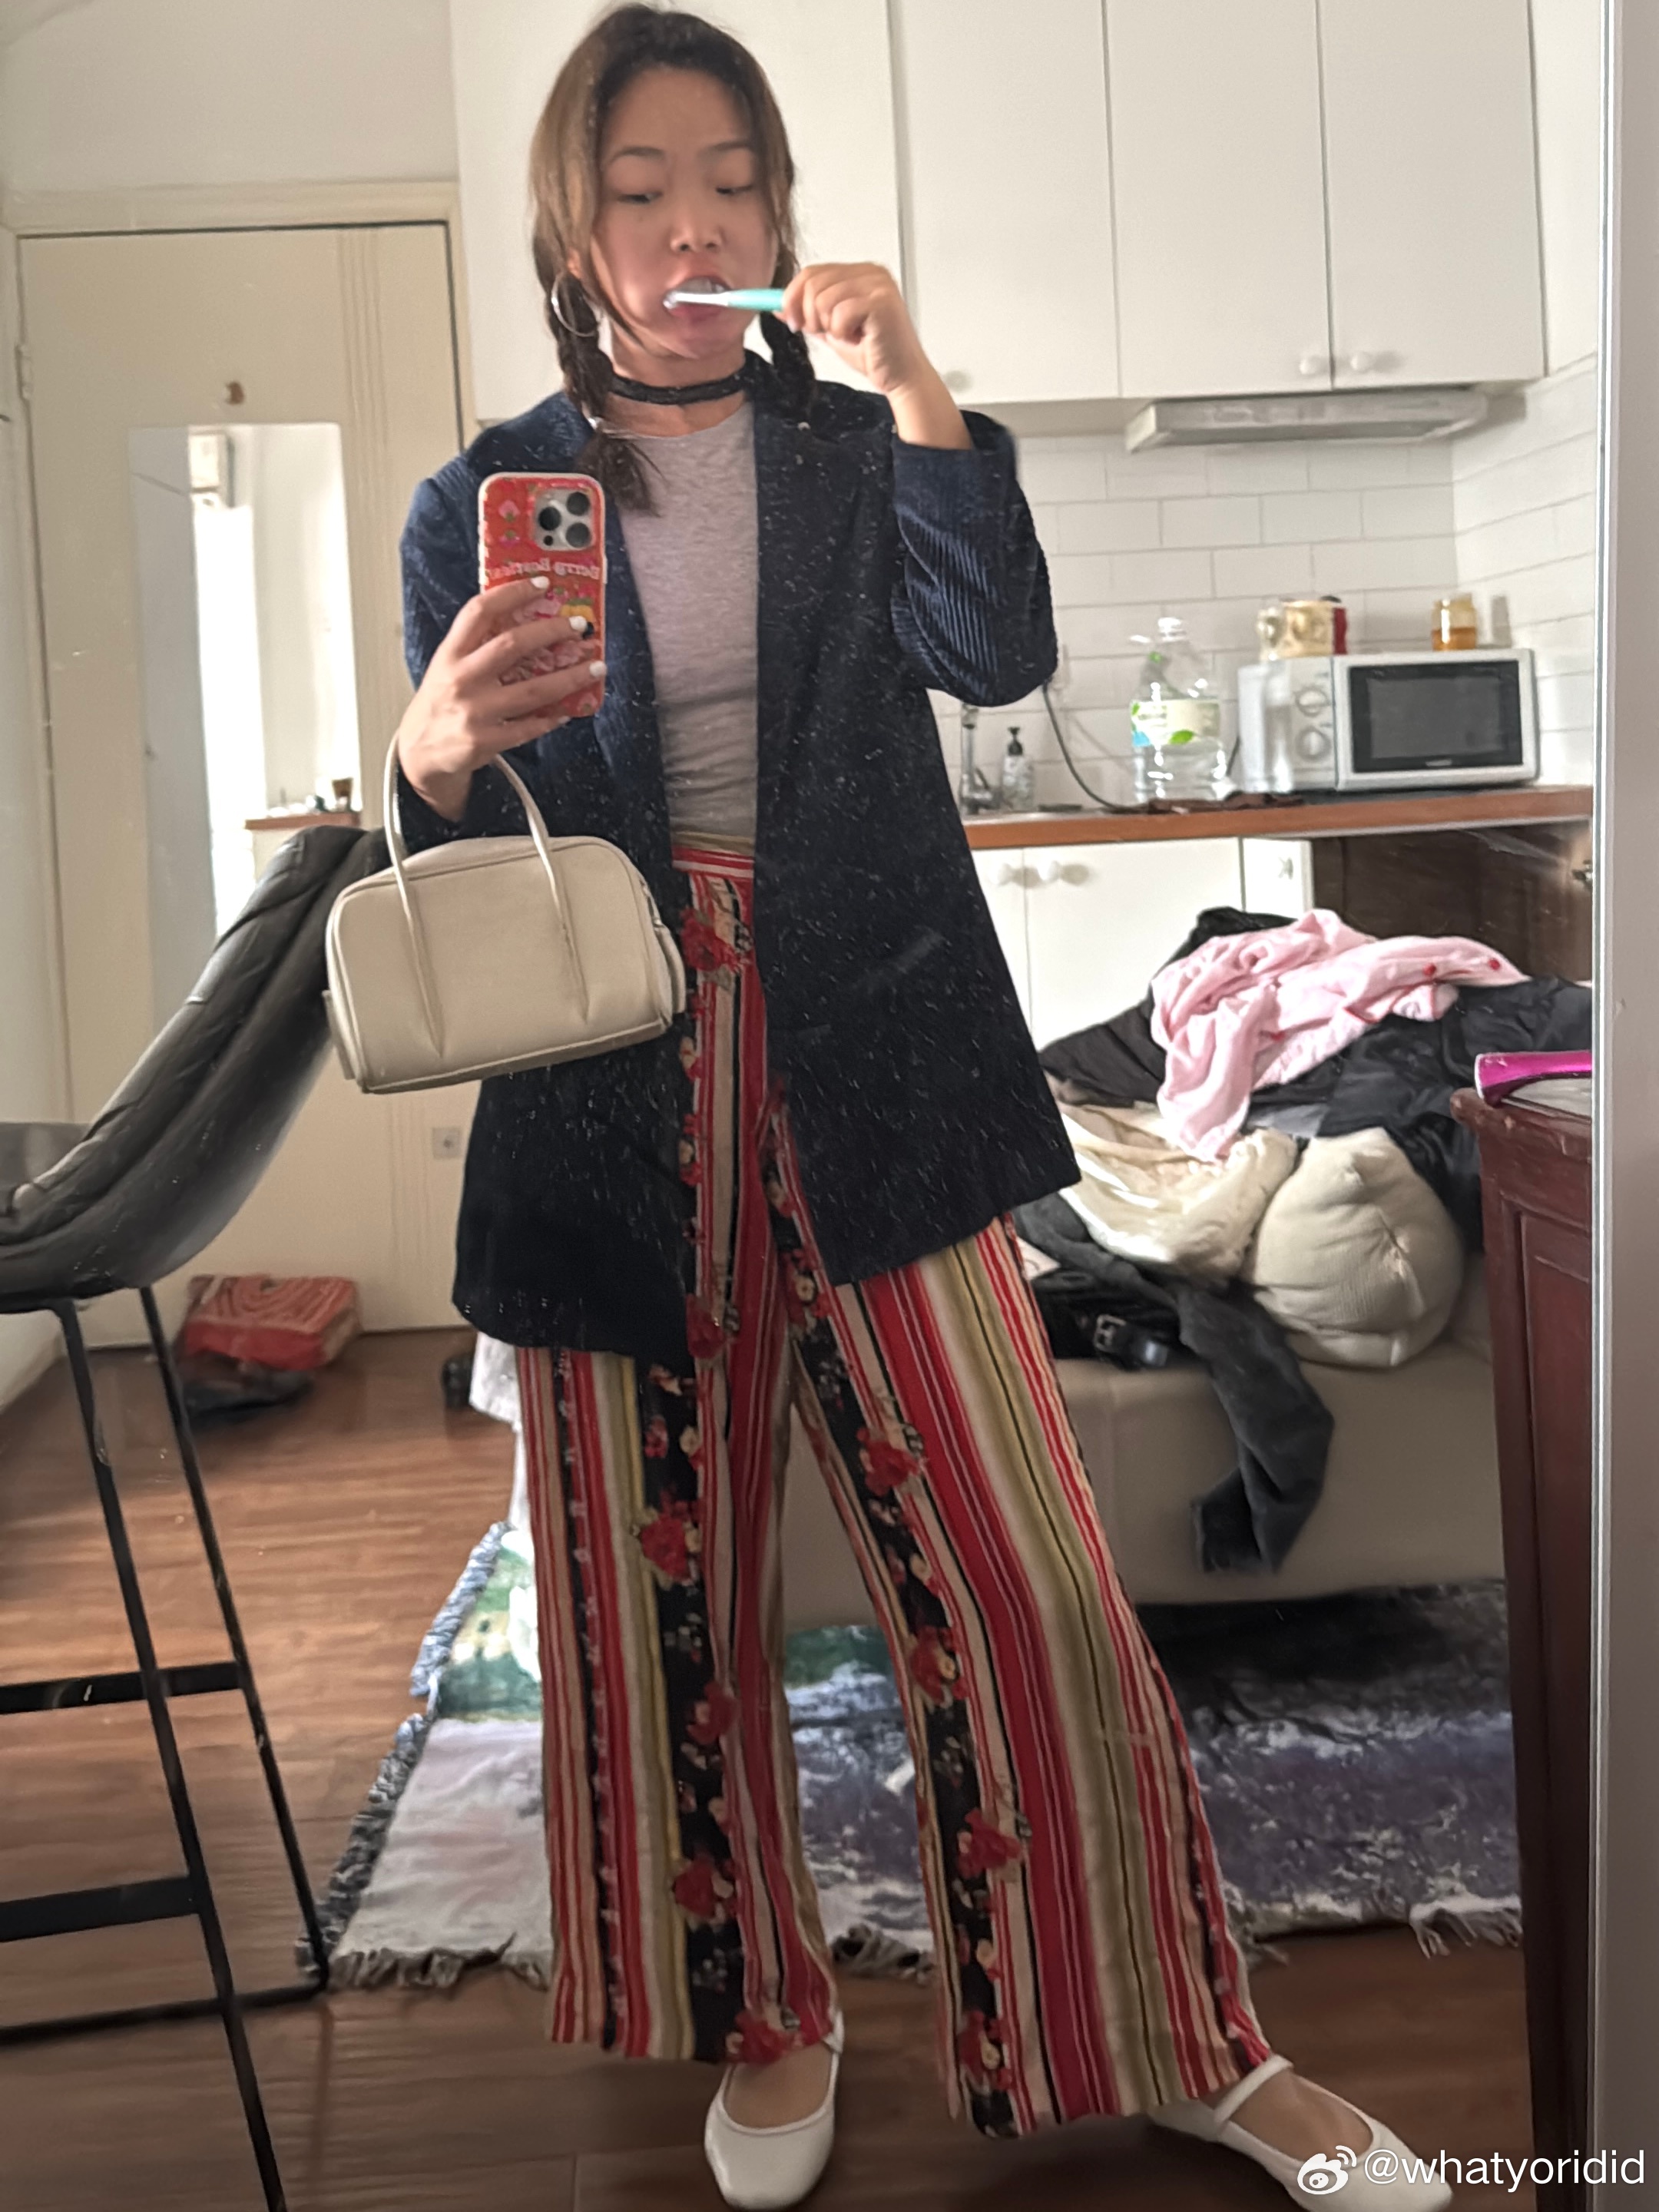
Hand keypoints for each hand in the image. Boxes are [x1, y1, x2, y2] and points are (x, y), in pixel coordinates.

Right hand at [394, 577, 604, 820]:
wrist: (420, 755)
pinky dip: (552, 718)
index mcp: (450, 655)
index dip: (512, 593)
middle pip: (512, 645)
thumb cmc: (439, 706)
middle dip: (551, 631)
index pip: (480, 612)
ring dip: (570, 678)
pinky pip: (529, 727)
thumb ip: (476, 647)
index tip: (542, 584)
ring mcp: (474, 712)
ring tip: (595, 667)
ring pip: (533, 690)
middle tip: (580, 627)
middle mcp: (461, 679)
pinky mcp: (486, 741)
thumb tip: (524, 621)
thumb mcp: (446, 668)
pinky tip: (569, 710)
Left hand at [778, 261, 926, 394]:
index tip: (789, 319)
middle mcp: (871, 273)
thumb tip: (779, 307)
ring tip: (849, 336)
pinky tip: (860, 338)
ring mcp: (878, 285)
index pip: (813, 272)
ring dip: (828, 326)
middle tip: (822, 333)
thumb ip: (810, 315)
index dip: (792, 295)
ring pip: (823, 299)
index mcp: (859, 273)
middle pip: (813, 282)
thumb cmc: (874, 354)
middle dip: (807, 314)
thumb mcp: (832, 331)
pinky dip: (842, 333)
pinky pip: (839, 313)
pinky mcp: (881, 302)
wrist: (901, 377)